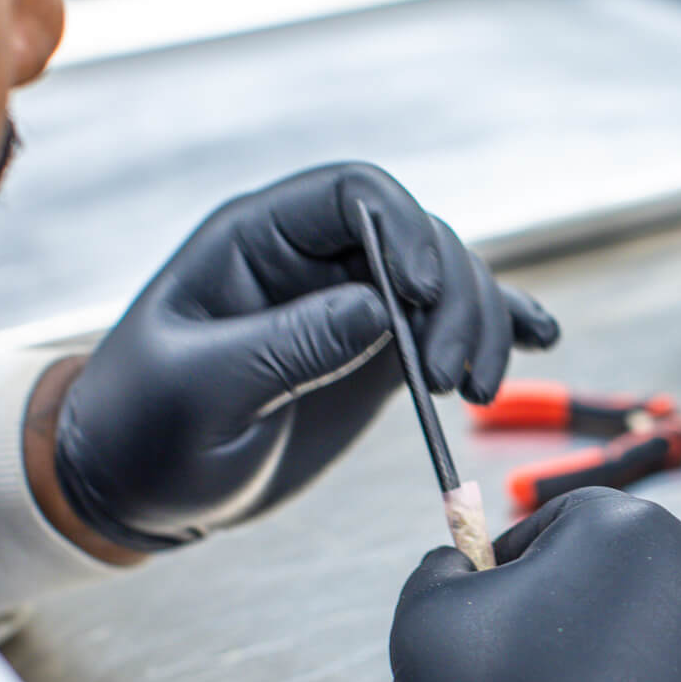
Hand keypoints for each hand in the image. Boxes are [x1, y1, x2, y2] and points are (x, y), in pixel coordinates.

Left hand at [51, 163, 558, 550]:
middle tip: (452, 379)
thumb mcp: (198, 391)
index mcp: (256, 240)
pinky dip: (498, 327)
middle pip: (418, 238)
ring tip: (478, 390)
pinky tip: (541, 336)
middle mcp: (314, 259)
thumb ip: (284, 346)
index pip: (353, 194)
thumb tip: (376, 309)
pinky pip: (449, 324)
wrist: (139, 487)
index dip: (402, 230)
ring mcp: (352, 304)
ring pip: (447, 282)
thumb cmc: (144, 431)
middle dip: (453, 298)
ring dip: (480, 325)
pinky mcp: (377, 352)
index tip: (421, 296)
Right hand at [389, 488, 680, 681]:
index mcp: (625, 526)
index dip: (520, 565)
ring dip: (632, 661)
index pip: (563, 521)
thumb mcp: (428, 617)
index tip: (500, 613)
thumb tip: (460, 562)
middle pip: (627, 575)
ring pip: (672, 635)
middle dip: (584, 613)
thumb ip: (444, 566)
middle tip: (539, 674)